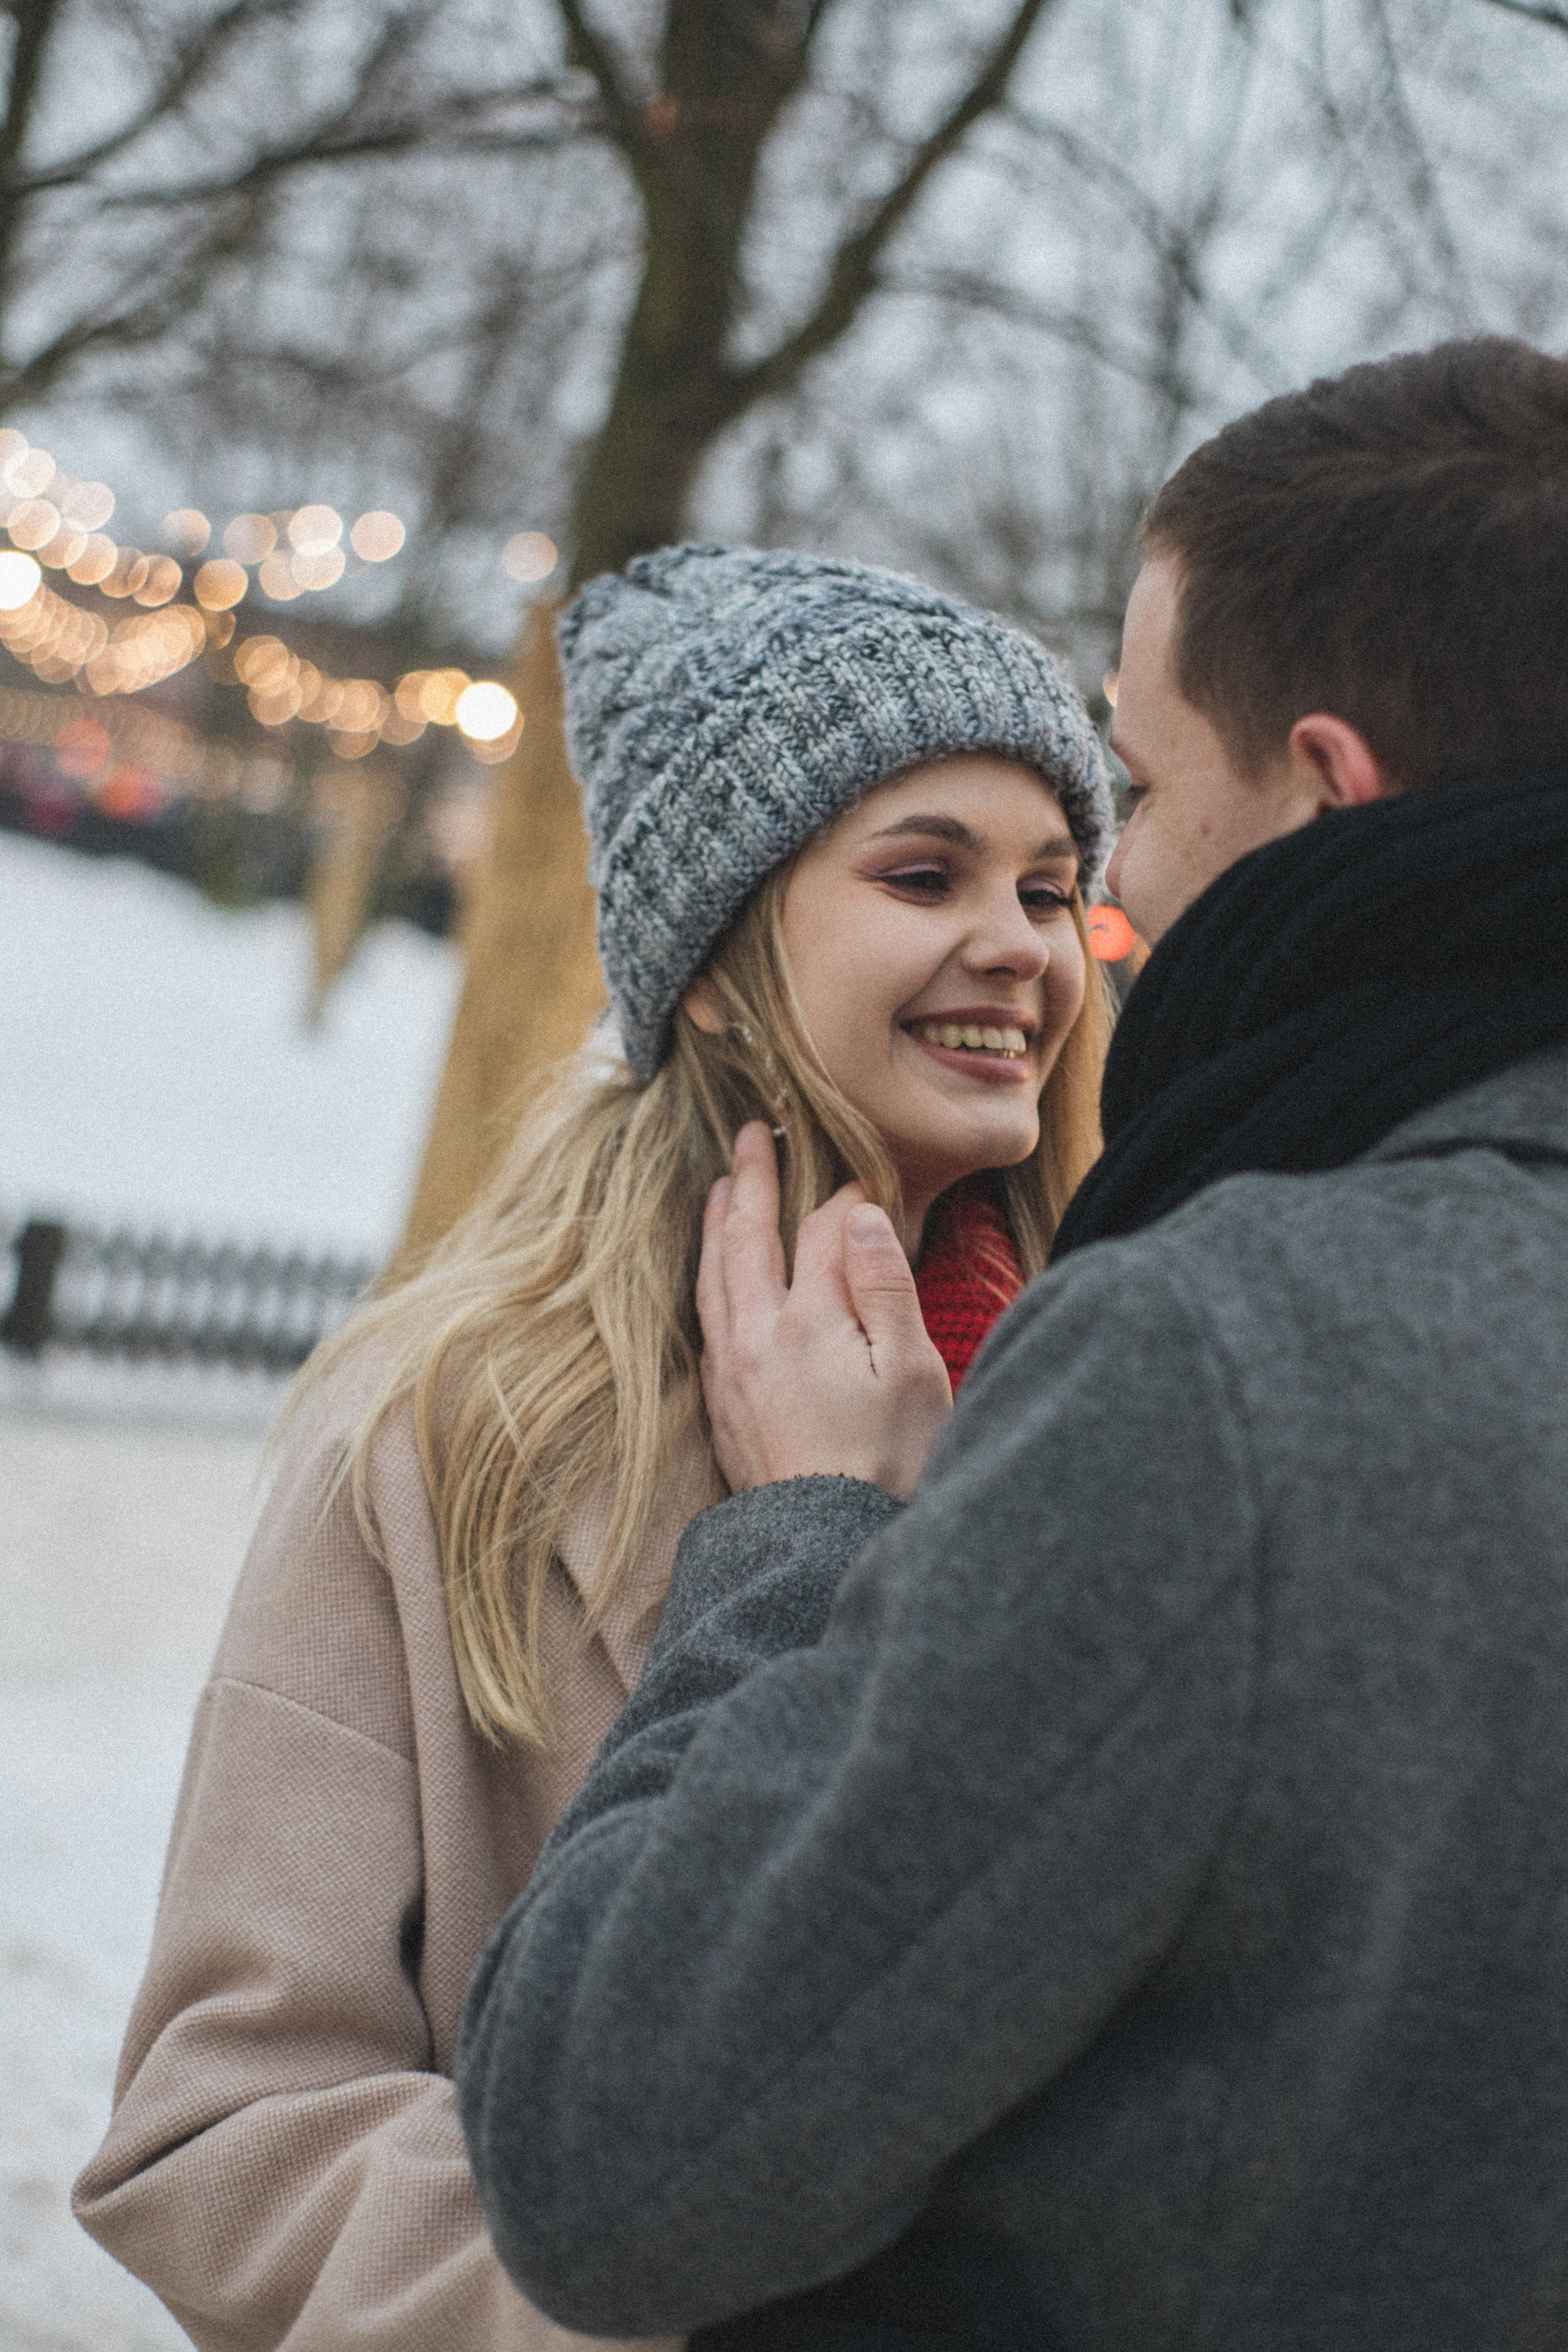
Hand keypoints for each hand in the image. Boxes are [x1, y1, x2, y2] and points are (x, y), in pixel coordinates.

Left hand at [697, 1122, 952, 1500]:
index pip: (824, 1232)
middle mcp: (757, 1337)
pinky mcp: (723, 1409)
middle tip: (752, 1134)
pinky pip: (705, 1324)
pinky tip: (714, 1281)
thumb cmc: (888, 1464)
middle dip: (751, 1180)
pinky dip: (708, 1282)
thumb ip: (884, 1286)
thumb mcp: (911, 1372)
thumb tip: (859, 1214)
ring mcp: (732, 1374)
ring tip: (718, 1189)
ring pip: (714, 1278)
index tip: (867, 1179)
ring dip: (717, 1225)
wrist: (825, 1547)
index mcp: (810, 1320)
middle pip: (747, 1239)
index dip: (848, 1199)